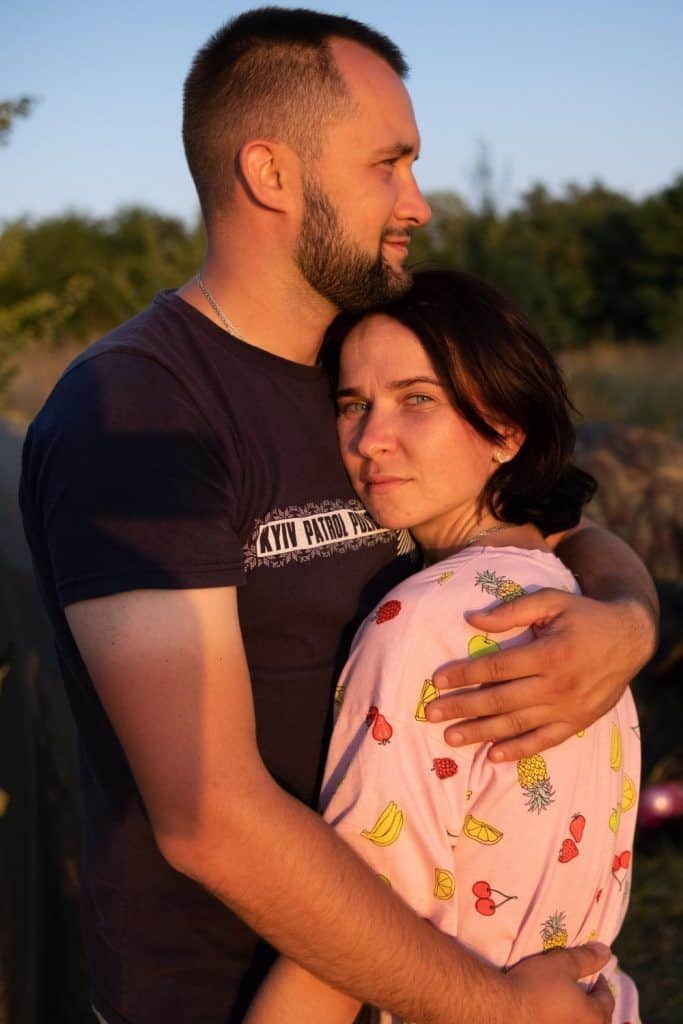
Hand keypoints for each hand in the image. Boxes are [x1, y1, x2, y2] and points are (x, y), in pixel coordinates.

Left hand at [425, 588, 652, 761]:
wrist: (630, 638)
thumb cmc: (584, 615)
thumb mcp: (552, 600)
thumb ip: (512, 610)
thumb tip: (472, 619)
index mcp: (549, 654)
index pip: (497, 669)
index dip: (464, 675)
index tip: (436, 682)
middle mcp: (558, 686)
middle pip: (500, 700)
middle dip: (462, 708)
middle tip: (430, 714)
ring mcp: (568, 708)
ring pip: (517, 725)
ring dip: (480, 733)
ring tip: (450, 738)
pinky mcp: (577, 723)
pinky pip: (544, 741)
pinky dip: (518, 750)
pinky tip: (492, 755)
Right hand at [504, 943, 613, 1023]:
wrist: (504, 1010)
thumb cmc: (537, 985)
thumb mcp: (562, 964)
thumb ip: (586, 958)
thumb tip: (606, 951)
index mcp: (594, 1018)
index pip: (607, 1001)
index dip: (601, 983)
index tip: (593, 974)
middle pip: (596, 1019)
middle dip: (590, 1004)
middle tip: (579, 989)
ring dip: (575, 1015)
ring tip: (563, 1001)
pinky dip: (559, 1020)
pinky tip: (546, 1013)